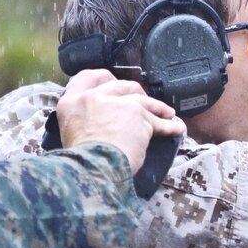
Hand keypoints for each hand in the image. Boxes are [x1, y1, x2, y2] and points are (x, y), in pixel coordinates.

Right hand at [57, 69, 184, 173]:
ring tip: (166, 114)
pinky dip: (169, 126)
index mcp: (72, 102)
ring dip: (157, 107)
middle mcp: (94, 98)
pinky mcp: (139, 115)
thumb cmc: (81, 161)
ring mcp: (119, 104)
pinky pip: (158, 121)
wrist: (93, 170)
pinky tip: (176, 128)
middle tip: (141, 101)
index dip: (102, 78)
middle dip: (134, 91)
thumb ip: (83, 119)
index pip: (86, 77)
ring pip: (143, 101)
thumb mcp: (71, 133)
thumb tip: (98, 121)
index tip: (112, 81)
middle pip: (120, 86)